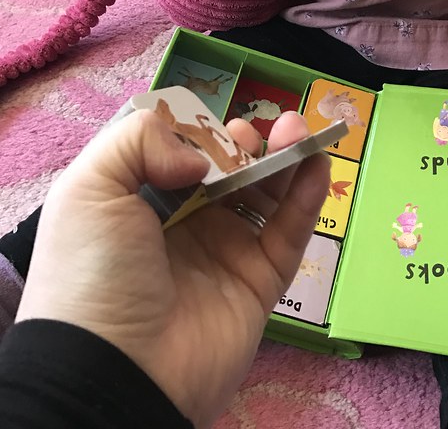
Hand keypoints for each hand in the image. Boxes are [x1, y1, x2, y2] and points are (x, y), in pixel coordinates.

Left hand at [16, 107, 328, 428]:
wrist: (115, 369)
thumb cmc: (93, 272)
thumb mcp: (88, 189)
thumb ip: (139, 139)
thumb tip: (200, 156)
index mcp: (139, 201)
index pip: (182, 153)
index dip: (203, 131)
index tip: (215, 121)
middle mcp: (184, 223)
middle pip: (230, 169)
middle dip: (250, 141)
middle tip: (266, 127)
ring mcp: (224, 253)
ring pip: (266, 194)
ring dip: (286, 158)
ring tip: (299, 131)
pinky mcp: (259, 283)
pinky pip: (289, 234)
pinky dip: (308, 197)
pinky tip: (317, 164)